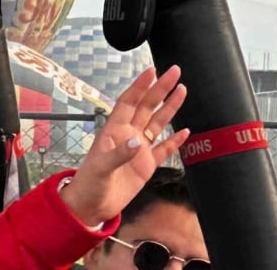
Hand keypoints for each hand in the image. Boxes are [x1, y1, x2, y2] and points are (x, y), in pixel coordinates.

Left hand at [60, 67, 188, 226]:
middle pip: (147, 106)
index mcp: (114, 130)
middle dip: (160, 88)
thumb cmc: (90, 183)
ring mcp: (139, 149)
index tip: (152, 70)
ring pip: (158, 123)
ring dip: (170, 107)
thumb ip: (118, 154)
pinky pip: (164, 149)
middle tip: (175, 71)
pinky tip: (185, 130)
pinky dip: (175, 140)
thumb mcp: (100, 168)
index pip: (129, 102)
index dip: (140, 86)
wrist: (93, 205)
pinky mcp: (147, 165)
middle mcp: (129, 135)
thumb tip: (137, 142)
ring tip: (182, 90)